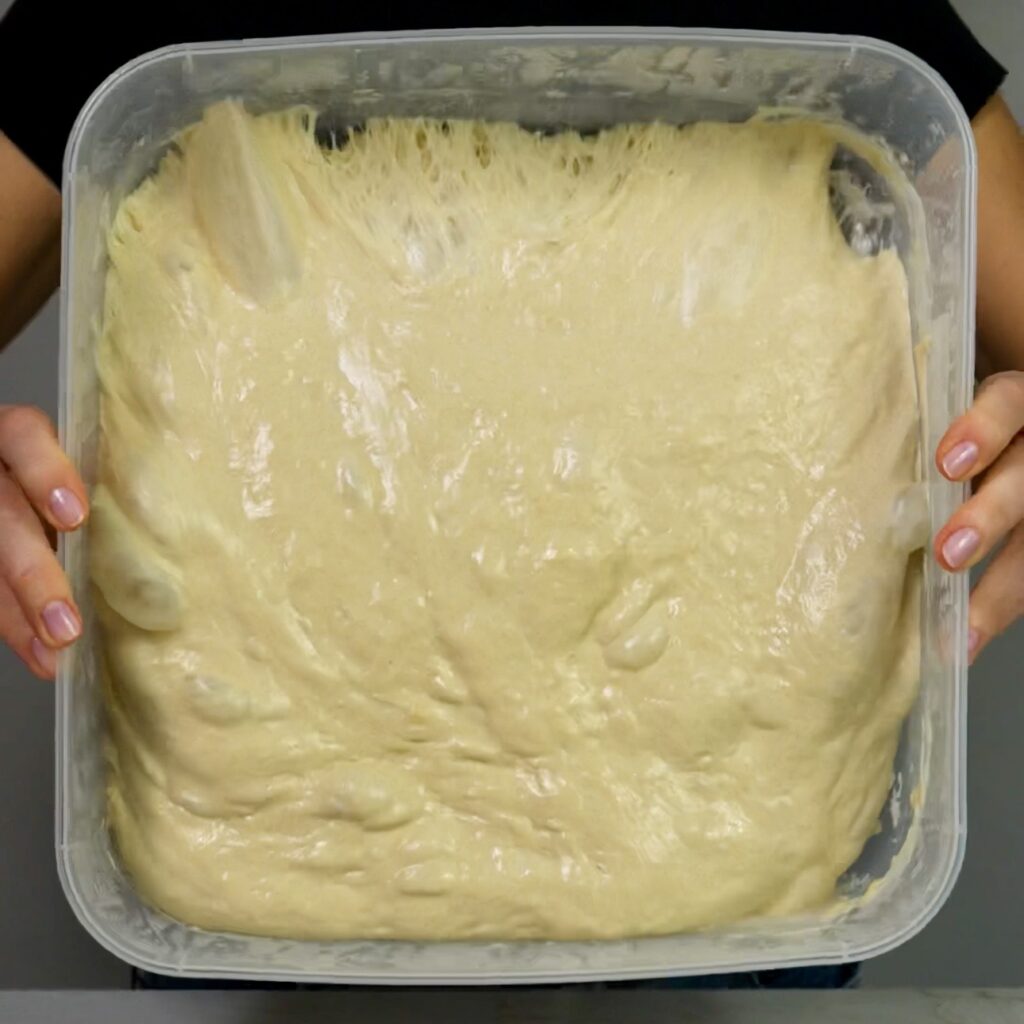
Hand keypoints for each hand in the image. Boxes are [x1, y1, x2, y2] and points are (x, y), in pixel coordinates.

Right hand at [0, 405, 88, 678]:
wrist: (27, 502)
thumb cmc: (79, 483)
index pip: (23, 434)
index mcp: (19, 436)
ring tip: (54, 650)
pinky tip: (41, 656)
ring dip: (18, 612)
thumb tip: (175, 558)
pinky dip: (13, 626)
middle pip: (1, 512)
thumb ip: (111, 496)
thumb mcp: (87, 474)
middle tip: (66, 623)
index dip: (46, 473)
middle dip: (32, 573)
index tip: (75, 517)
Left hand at [934, 371, 1023, 662]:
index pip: (1008, 404)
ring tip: (965, 624)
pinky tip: (965, 643)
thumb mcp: (930, 417)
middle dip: (991, 515)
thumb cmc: (934, 427)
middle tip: (948, 553)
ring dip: (1001, 584)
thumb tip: (824, 446)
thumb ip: (906, 430)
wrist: (982, 440)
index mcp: (1009, 404)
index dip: (984, 429)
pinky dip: (998, 610)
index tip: (947, 463)